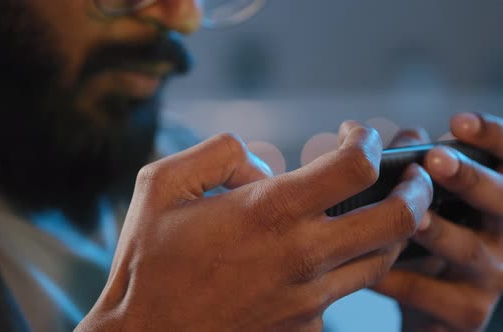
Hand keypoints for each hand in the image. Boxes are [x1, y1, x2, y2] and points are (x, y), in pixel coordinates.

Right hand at [76, 122, 432, 330]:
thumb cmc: (148, 259)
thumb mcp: (161, 184)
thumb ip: (217, 154)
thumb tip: (263, 167)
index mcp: (268, 212)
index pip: (353, 167)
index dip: (365, 140)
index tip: (354, 133)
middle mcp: (300, 256)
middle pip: (396, 219)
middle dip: (415, 189)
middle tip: (411, 174)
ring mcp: (309, 298)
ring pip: (383, 260)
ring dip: (395, 229)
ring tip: (385, 209)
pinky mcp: (306, 327)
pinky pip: (345, 291)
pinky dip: (351, 266)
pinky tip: (332, 254)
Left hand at [374, 113, 502, 331]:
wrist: (428, 305)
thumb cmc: (426, 238)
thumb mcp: (423, 200)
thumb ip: (409, 164)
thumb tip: (370, 133)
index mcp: (495, 197)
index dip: (491, 137)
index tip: (458, 121)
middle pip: (500, 201)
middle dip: (469, 178)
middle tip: (436, 160)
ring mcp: (490, 275)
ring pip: (467, 250)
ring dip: (438, 230)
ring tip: (411, 217)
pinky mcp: (466, 311)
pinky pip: (428, 292)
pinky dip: (397, 278)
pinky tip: (367, 265)